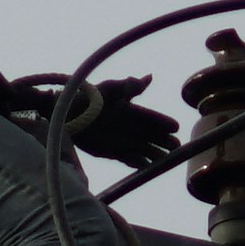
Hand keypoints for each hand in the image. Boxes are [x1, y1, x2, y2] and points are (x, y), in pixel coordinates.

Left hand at [54, 77, 178, 169]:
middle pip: (152, 136)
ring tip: (167, 160)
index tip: (176, 127)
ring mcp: (121, 140)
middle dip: (165, 141)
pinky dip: (137, 163)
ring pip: (143, 149)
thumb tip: (148, 77)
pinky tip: (147, 167)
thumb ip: (128, 86)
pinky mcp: (111, 152)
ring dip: (155, 154)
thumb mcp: (109, 89)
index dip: (163, 122)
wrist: (66, 115)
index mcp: (130, 110)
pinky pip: (128, 159)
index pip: (151, 118)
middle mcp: (129, 127)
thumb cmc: (87, 98)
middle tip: (178, 146)